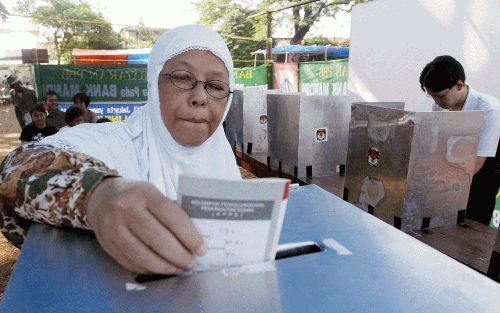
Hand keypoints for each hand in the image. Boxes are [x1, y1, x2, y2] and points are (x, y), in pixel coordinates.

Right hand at [87, 178, 206, 273]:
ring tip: (178, 269)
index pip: (171, 215)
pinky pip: (130, 262)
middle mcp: (127, 209)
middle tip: (191, 263)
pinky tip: (160, 269)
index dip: (189, 235)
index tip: (201, 248)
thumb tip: (194, 238)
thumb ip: (170, 212)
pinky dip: (148, 269)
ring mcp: (114, 228)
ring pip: (142, 254)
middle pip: (157, 238)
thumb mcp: (153, 194)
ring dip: (164, 266)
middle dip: (178, 255)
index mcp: (145, 194)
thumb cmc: (137, 196)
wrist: (101, 197)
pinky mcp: (107, 244)